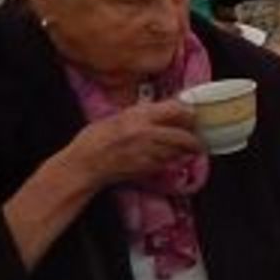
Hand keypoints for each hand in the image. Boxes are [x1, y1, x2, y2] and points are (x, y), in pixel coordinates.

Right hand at [57, 100, 202, 193]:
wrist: (84, 165)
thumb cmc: (94, 140)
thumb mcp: (117, 117)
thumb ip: (142, 113)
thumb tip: (164, 110)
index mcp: (138, 117)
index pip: (176, 110)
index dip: (188, 112)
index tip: (191, 114)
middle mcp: (147, 134)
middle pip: (185, 135)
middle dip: (193, 136)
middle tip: (195, 134)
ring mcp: (149, 153)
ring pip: (179, 150)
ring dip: (185, 148)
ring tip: (185, 145)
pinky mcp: (148, 168)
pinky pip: (168, 162)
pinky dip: (172, 159)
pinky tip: (167, 156)